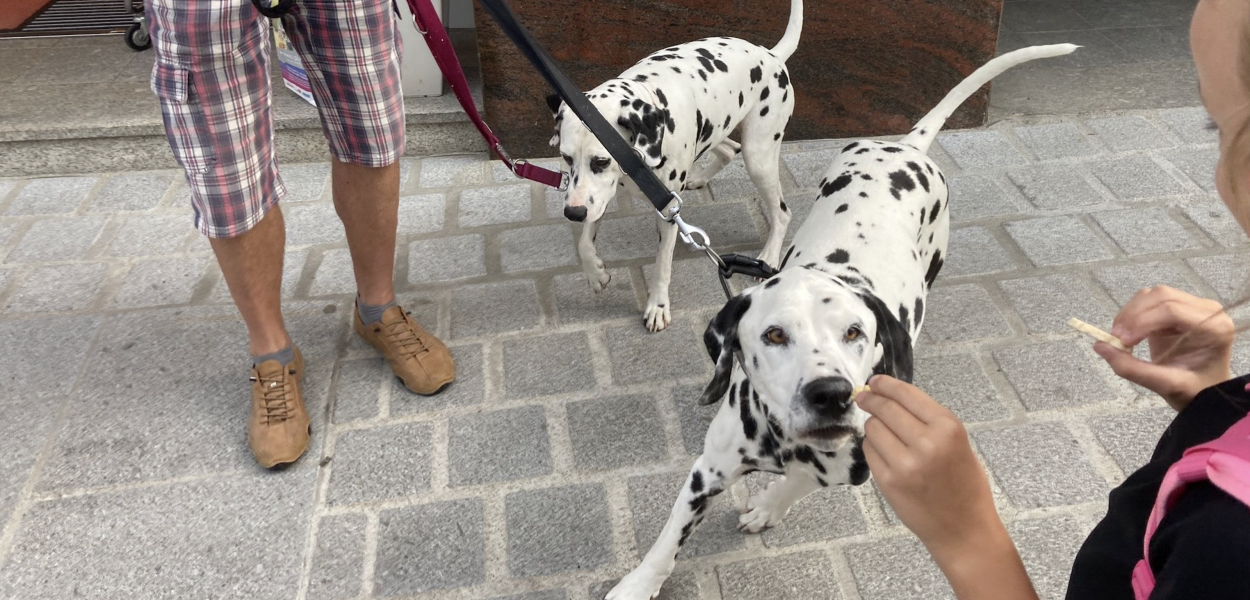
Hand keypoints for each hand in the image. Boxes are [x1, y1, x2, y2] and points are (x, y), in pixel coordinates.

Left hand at [856, 376, 1002, 556]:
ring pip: (873, 428)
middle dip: (871, 399)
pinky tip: (883, 451)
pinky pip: (869, 452)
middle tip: (863, 397)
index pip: (906, 394)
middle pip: (885, 408)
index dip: (886, 384)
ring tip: (882, 432)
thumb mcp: (959, 443)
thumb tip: (893, 398)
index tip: (874, 381)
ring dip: (873, 426)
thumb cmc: (965, 486)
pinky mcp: (888, 481)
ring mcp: (904, 463)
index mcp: (948, 428)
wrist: (964, 529)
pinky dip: (872, 447)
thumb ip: (929, 421)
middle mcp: (926, 442)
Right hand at [1100, 286, 1234, 410]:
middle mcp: (1207, 310)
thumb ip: (1131, 368)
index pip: (1172, 310)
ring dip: (1131, 312)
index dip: (1142, 321)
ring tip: (1119, 335)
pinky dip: (1134, 313)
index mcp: (1214, 328)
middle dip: (1133, 315)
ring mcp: (1194, 306)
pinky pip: (1151, 300)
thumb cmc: (1195, 391)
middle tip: (1116, 338)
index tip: (1122, 342)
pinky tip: (1129, 330)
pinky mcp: (1179, 307)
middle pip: (1162, 297)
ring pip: (1153, 295)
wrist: (1207, 390)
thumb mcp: (1165, 385)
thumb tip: (1099, 346)